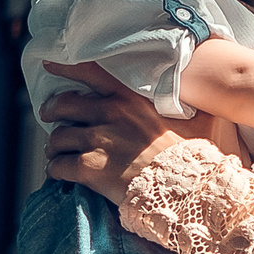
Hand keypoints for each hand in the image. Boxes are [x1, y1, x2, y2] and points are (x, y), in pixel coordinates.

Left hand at [43, 62, 190, 206]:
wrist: (188, 190)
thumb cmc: (196, 155)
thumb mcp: (202, 117)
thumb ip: (195, 99)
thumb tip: (204, 86)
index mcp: (132, 97)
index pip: (90, 71)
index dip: (65, 66)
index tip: (49, 63)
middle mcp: (110, 113)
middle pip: (64, 104)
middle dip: (52, 110)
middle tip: (49, 116)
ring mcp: (98, 141)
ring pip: (58, 137)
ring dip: (54, 145)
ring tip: (56, 152)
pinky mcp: (90, 169)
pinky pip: (59, 166)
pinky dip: (55, 170)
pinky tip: (58, 174)